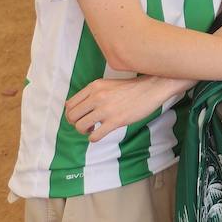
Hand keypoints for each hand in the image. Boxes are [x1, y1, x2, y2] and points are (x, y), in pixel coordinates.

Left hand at [65, 75, 188, 141]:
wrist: (152, 88)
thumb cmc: (130, 88)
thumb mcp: (107, 84)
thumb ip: (92, 93)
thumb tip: (75, 108)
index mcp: (94, 86)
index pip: (69, 104)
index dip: (71, 114)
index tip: (80, 117)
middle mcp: (97, 96)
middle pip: (72, 116)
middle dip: (76, 124)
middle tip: (87, 124)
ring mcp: (106, 109)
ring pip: (80, 127)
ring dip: (84, 131)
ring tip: (94, 129)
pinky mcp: (116, 121)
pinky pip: (94, 136)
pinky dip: (93, 138)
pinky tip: (100, 133)